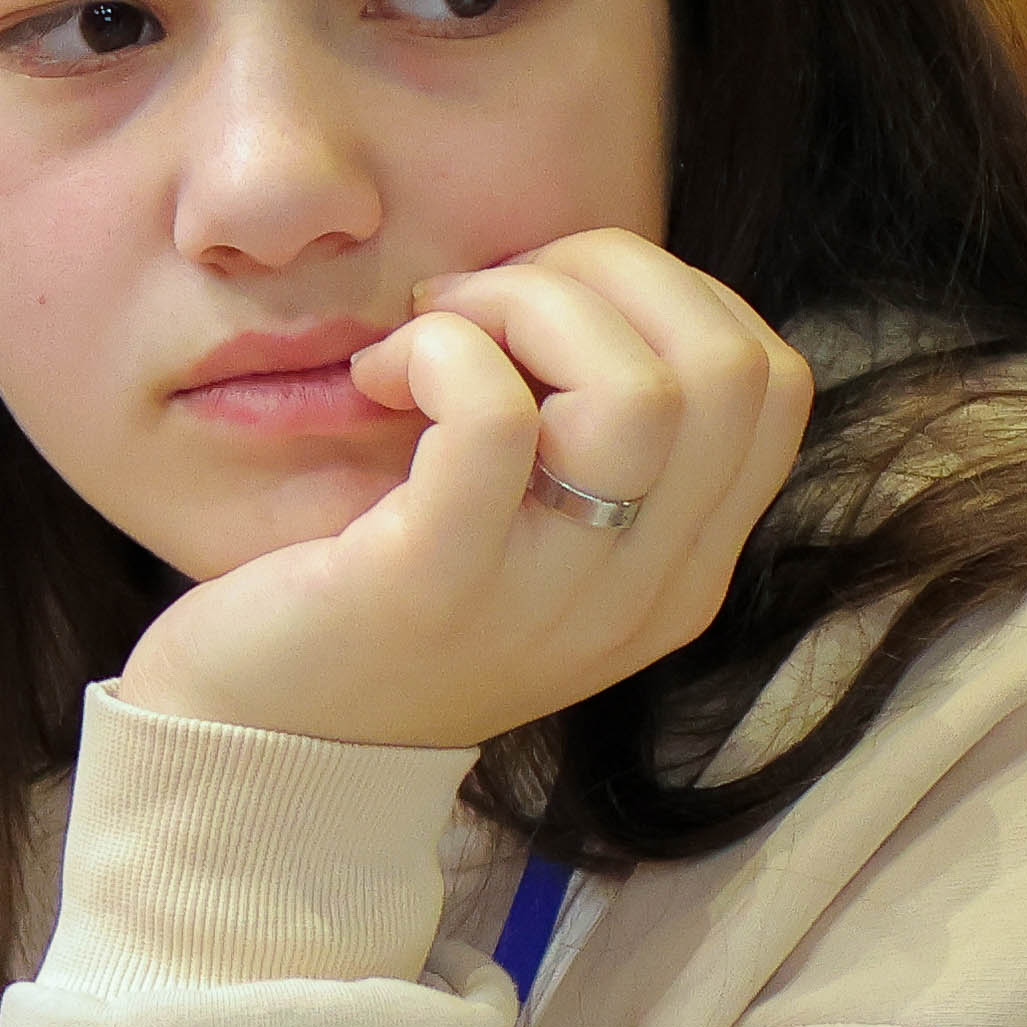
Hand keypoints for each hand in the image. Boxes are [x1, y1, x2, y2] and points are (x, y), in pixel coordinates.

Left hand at [113, 231, 809, 750]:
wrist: (254, 749)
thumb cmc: (379, 599)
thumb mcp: (531, 527)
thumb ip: (592, 432)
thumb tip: (586, 279)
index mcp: (680, 573)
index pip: (771, 383)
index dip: (670, 293)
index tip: (551, 307)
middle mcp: (640, 596)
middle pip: (729, 368)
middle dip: (605, 277)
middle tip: (485, 306)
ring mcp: (548, 600)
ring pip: (638, 389)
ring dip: (521, 308)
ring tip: (430, 338)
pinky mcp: (435, 586)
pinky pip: (492, 418)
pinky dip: (442, 352)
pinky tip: (384, 375)